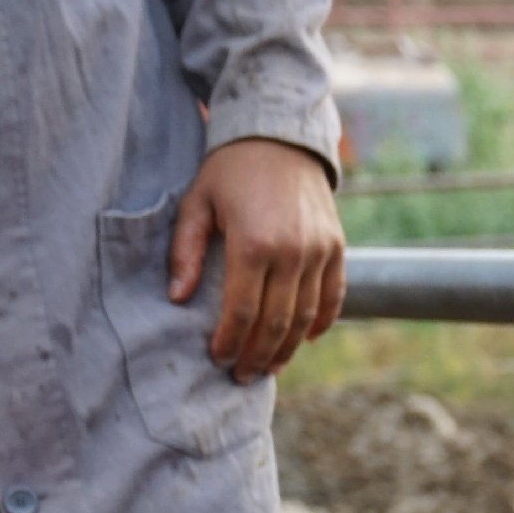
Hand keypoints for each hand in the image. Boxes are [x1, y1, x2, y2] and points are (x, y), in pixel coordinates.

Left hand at [168, 135, 345, 379]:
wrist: (280, 136)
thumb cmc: (230, 170)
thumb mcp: (197, 203)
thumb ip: (185, 252)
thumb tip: (176, 299)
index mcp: (253, 243)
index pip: (242, 310)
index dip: (229, 341)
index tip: (217, 358)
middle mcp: (293, 251)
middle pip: (276, 322)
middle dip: (257, 355)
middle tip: (241, 376)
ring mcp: (320, 250)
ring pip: (306, 317)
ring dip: (287, 348)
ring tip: (268, 366)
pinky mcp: (337, 247)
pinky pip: (334, 296)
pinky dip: (321, 323)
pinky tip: (304, 340)